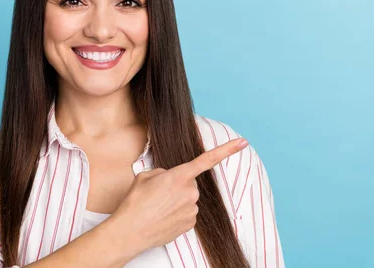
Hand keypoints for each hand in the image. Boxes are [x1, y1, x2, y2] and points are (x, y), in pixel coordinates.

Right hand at [111, 138, 248, 253]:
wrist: (130, 231)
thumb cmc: (135, 202)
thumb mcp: (145, 176)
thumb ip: (163, 173)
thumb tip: (170, 178)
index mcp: (179, 176)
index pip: (207, 159)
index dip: (227, 150)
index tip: (243, 142)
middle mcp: (190, 192)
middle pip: (189, 183)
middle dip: (177, 185)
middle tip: (158, 194)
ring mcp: (192, 210)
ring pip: (187, 199)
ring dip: (175, 201)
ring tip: (157, 207)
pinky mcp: (190, 225)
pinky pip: (186, 213)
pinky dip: (176, 214)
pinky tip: (162, 217)